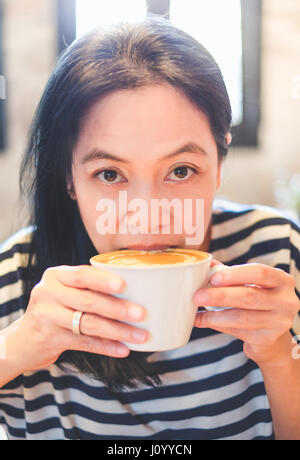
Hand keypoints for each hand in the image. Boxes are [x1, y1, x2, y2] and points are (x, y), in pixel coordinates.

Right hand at [4, 265, 147, 374]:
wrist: (22, 339)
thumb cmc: (54, 308)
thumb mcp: (64, 290)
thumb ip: (88, 287)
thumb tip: (134, 291)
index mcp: (56, 276)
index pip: (82, 275)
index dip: (103, 280)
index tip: (125, 285)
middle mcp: (48, 293)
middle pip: (88, 301)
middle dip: (118, 308)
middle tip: (141, 314)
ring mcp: (48, 317)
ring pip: (89, 324)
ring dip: (118, 331)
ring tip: (140, 335)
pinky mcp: (51, 339)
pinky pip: (85, 343)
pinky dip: (107, 347)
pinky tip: (123, 349)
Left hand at [193, 260, 299, 364]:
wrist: (272, 336)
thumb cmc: (258, 302)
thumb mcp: (251, 285)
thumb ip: (231, 274)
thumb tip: (208, 265)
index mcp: (282, 280)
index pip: (259, 273)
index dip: (234, 275)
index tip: (213, 278)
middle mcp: (285, 301)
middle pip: (249, 296)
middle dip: (220, 296)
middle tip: (198, 296)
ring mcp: (279, 322)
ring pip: (242, 317)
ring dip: (215, 315)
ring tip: (198, 313)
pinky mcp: (267, 339)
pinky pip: (238, 331)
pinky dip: (217, 326)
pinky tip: (204, 321)